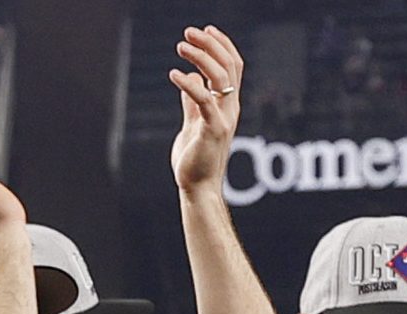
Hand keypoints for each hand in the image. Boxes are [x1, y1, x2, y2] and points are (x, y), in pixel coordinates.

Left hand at [168, 24, 246, 195]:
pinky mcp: (213, 129)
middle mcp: (231, 108)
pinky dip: (189, 83)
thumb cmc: (194, 160)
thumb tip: (191, 78)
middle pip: (229, 65)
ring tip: (180, 46)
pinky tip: (173, 74)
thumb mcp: (192, 125)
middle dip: (210, 44)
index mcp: (227, 105)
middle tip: (188, 32)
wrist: (197, 188)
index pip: (233, 66)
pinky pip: (204, 99)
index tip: (205, 31)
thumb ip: (192, 103)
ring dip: (201, 56)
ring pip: (220, 76)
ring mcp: (224, 118)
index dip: (222, 45)